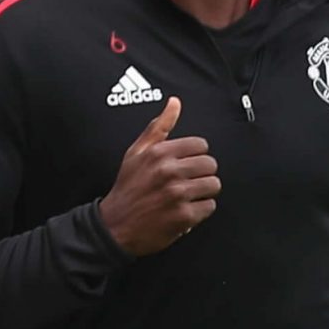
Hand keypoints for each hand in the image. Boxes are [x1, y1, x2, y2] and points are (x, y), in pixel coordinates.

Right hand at [98, 97, 219, 255]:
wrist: (115, 226)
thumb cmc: (127, 188)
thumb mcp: (136, 153)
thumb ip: (158, 127)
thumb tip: (175, 102)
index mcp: (159, 153)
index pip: (201, 145)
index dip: (197, 155)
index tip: (188, 164)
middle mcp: (169, 171)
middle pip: (210, 164)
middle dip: (202, 174)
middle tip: (188, 181)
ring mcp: (177, 194)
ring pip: (213, 185)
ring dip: (204, 192)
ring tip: (188, 195)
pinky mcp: (184, 216)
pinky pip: (209, 206)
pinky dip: (200, 210)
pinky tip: (186, 209)